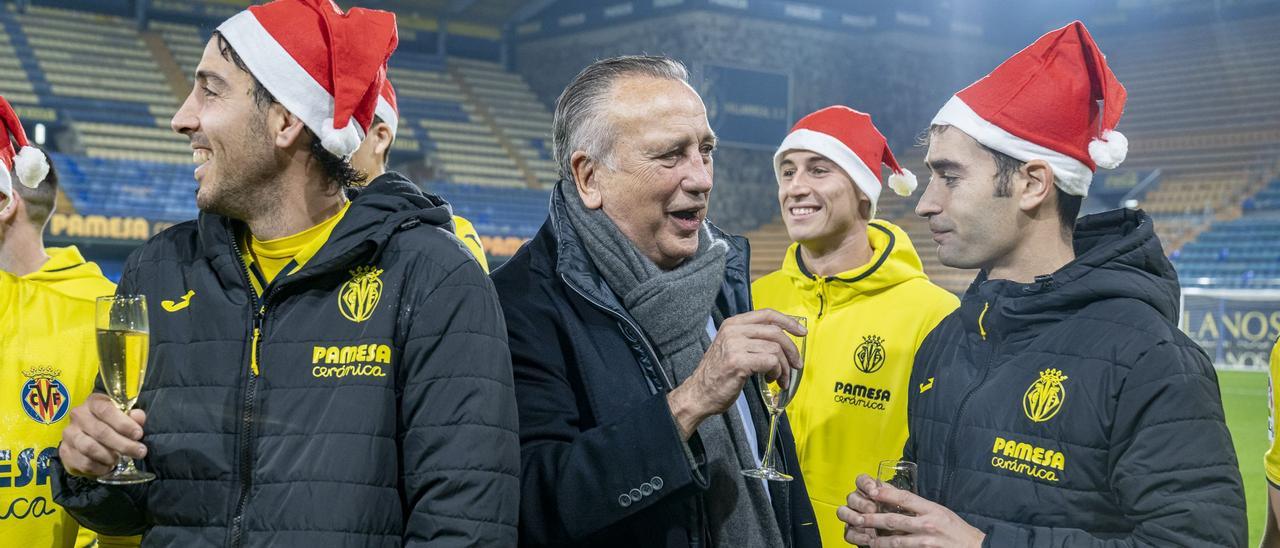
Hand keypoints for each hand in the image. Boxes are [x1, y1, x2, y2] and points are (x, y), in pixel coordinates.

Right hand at [59, 393, 147, 476]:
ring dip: (109, 456)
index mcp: (93, 402)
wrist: (86, 436)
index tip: (138, 434)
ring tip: (120, 459)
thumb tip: (138, 417)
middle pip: (100, 431)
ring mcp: (69, 434)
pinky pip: (83, 462)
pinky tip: (108, 466)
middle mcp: (78, 416)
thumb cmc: (109, 423)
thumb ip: (132, 416)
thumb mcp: (123, 415)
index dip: (124, 423)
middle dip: (123, 444)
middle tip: (139, 452)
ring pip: (90, 448)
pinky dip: (99, 467)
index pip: (106, 410)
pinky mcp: (65, 451)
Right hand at [667, 309, 804, 438]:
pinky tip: (771, 380)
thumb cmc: (718, 374)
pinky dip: (777, 372)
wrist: (699, 393)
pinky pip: (771, 362)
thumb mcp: (732, 347)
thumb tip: (782, 341)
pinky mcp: (739, 362)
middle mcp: (733, 331)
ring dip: (783, 367)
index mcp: (733, 324)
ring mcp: (735, 345)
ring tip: (779, 378)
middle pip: (775, 332)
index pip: (767, 314)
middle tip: (796, 365)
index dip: (788, 321)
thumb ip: (752, 339)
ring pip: (775, 349)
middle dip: (791, 350)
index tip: (802, 332)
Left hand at [837, 474, 984, 546]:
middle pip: (895, 520)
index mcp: (932, 509)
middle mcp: (928, 523)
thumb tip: (896, 498)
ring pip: (897, 541)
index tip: (871, 490)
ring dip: (879, 541)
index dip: (887, 493)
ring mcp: (927, 541)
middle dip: (874, 519)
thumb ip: (920, 507)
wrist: (976, 547)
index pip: (905, 497)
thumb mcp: (940, 511)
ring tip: (866, 539)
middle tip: (858, 518)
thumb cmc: (956, 528)